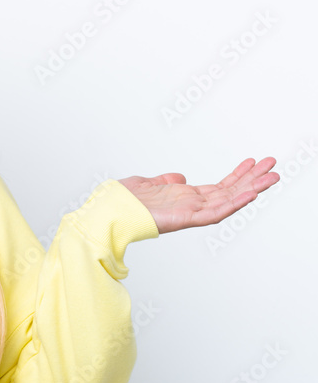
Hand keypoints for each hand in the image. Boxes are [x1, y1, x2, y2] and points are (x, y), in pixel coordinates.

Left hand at [117, 157, 279, 234]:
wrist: (108, 211)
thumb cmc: (121, 201)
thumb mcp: (147, 183)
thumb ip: (165, 180)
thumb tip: (179, 177)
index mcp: (184, 197)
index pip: (218, 186)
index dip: (237, 176)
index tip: (253, 163)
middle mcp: (190, 205)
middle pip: (229, 191)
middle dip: (252, 179)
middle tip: (274, 166)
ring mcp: (190, 213)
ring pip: (228, 201)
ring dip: (251, 188)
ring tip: (272, 176)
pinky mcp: (185, 219)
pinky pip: (215, 213)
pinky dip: (234, 203)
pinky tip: (250, 193)